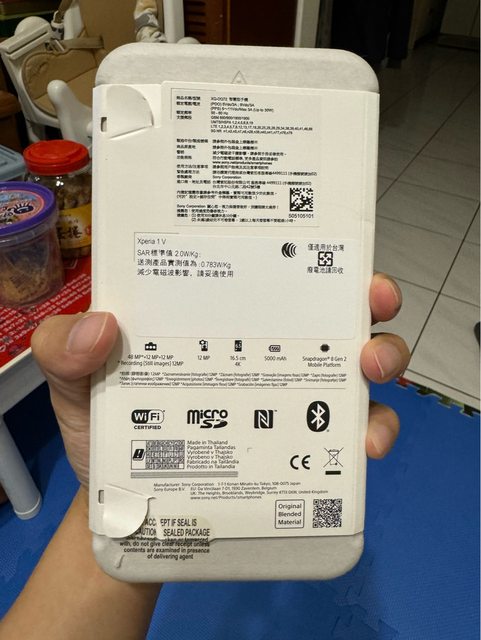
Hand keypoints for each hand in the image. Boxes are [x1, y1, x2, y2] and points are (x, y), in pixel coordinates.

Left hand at [31, 274, 408, 485]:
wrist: (130, 505)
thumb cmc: (110, 428)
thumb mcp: (76, 383)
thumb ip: (68, 351)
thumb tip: (103, 324)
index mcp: (220, 316)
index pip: (269, 270)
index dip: (306, 250)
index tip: (330, 248)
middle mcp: (267, 347)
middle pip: (331, 309)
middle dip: (365, 299)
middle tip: (368, 302)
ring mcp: (292, 395)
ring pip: (355, 364)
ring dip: (380, 357)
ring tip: (370, 368)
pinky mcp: (306, 445)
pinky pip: (352, 432)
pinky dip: (371, 430)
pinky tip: (364, 443)